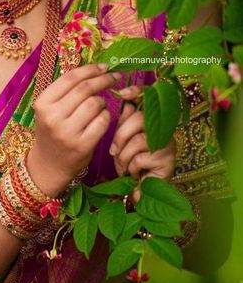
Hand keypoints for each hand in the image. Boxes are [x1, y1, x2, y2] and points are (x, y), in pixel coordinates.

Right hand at [27, 63, 120, 196]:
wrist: (49, 164)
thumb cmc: (53, 131)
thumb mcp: (50, 109)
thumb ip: (66, 91)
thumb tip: (95, 69)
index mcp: (43, 103)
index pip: (70, 78)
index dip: (90, 69)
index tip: (104, 66)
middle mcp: (52, 117)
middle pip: (85, 88)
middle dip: (104, 79)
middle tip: (115, 77)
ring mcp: (67, 132)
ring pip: (95, 103)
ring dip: (103, 100)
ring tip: (101, 104)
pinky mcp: (82, 145)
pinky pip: (102, 121)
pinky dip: (106, 115)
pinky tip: (102, 117)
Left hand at [110, 86, 176, 201]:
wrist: (142, 190)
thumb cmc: (132, 162)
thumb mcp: (123, 140)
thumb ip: (124, 123)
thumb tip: (126, 104)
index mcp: (152, 120)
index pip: (149, 99)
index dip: (138, 92)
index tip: (123, 93)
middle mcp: (163, 128)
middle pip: (139, 118)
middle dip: (120, 135)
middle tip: (114, 151)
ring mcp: (167, 143)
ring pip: (138, 139)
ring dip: (124, 156)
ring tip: (124, 166)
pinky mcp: (167, 159)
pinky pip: (141, 157)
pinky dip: (131, 167)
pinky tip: (134, 173)